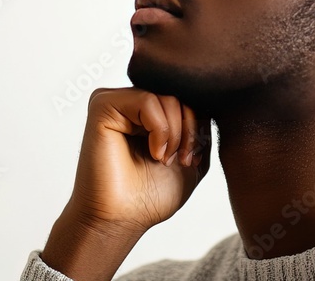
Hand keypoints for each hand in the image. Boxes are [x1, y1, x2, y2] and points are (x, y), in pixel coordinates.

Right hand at [63, 86, 212, 235]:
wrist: (122, 220)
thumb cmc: (151, 196)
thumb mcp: (193, 158)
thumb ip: (202, 128)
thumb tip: (210, 99)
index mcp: (150, 112)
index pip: (187, 97)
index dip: (199, 125)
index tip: (193, 159)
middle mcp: (132, 102)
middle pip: (179, 94)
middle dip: (190, 129)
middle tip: (182, 160)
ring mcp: (117, 101)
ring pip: (167, 97)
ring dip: (176, 132)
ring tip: (165, 159)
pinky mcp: (103, 106)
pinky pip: (147, 100)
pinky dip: (160, 129)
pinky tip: (154, 152)